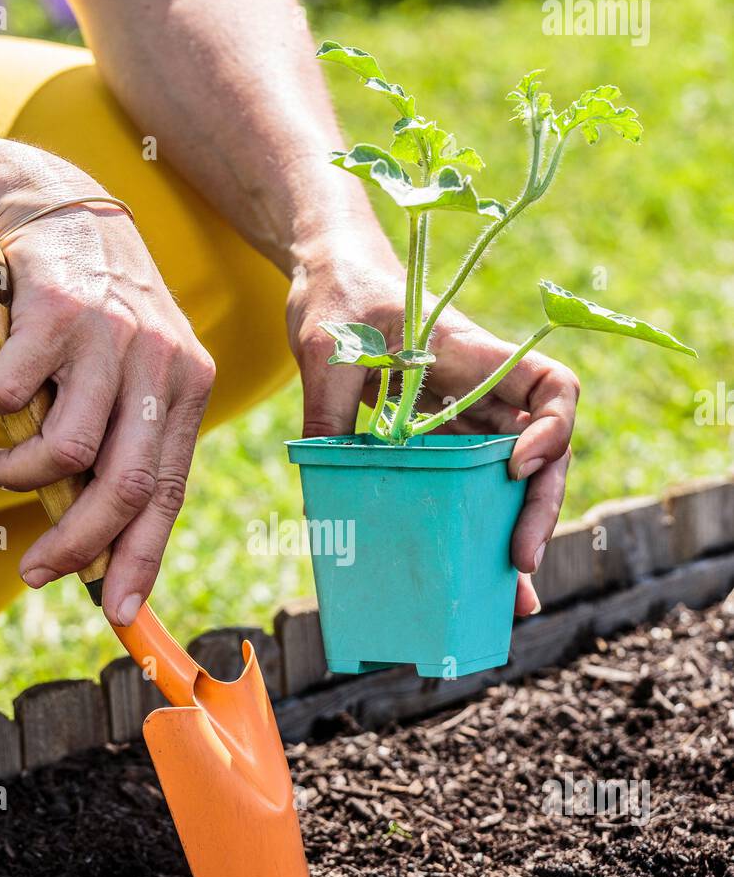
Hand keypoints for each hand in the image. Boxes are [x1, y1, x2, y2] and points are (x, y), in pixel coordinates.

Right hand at [0, 198, 214, 625]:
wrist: (56, 211)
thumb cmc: (90, 318)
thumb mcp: (126, 377)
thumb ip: (118, 445)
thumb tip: (95, 542)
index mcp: (187, 388)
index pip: (169, 490)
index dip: (143, 557)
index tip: (118, 611)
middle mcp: (162, 363)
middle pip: (124, 483)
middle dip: (76, 543)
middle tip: (35, 572)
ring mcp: (112, 336)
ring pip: (66, 449)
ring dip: (17, 475)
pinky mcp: (58, 311)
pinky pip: (11, 396)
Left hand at [286, 246, 578, 616]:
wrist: (328, 278)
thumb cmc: (337, 296)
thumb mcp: (326, 350)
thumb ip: (329, 411)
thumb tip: (323, 480)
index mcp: (473, 355)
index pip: (551, 387)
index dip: (552, 430)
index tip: (517, 467)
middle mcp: (483, 392)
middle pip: (541, 451)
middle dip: (539, 507)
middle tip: (520, 561)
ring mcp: (465, 419)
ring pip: (510, 482)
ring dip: (515, 535)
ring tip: (511, 599)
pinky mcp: (439, 441)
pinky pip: (468, 490)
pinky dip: (475, 533)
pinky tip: (475, 582)